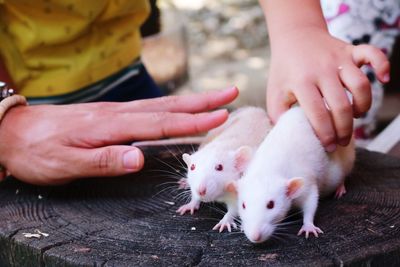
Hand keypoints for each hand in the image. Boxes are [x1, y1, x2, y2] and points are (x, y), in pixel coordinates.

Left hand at [0, 87, 237, 184]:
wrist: (12, 132)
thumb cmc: (37, 152)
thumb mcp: (64, 164)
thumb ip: (103, 161)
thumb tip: (138, 159)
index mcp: (111, 126)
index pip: (161, 123)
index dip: (193, 121)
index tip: (220, 117)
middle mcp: (118, 114)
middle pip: (168, 106)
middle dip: (203, 101)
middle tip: (231, 93)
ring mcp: (116, 112)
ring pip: (161, 104)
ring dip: (191, 101)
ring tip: (215, 98)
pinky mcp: (112, 115)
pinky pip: (149, 108)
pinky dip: (171, 106)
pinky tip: (179, 108)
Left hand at [267, 27, 389, 149]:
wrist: (294, 37)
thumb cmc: (284, 71)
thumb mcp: (274, 92)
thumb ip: (278, 115)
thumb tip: (287, 137)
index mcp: (301, 82)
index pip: (317, 114)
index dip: (326, 134)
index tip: (329, 146)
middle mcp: (322, 70)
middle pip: (341, 105)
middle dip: (345, 129)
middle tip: (342, 141)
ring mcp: (338, 59)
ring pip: (361, 85)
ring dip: (363, 106)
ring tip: (354, 116)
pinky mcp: (350, 50)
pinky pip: (373, 54)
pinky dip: (383, 65)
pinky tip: (383, 79)